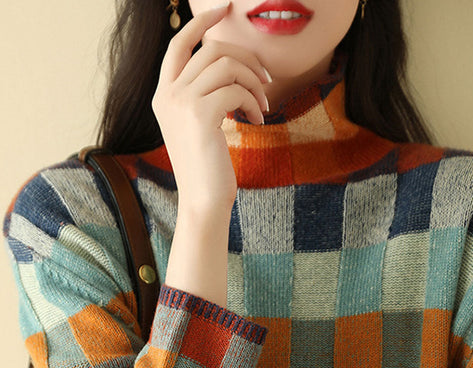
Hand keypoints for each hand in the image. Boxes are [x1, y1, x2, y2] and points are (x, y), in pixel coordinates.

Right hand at [152, 3, 270, 210]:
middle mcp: (166, 95)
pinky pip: (235, 89)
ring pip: (225, 64)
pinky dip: (253, 103)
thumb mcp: (200, 126)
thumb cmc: (208, 168)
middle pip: (210, 50)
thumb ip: (205, 95)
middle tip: (265, 80)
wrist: (203, 201)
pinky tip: (257, 121)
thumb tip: (232, 65)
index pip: (178, 44)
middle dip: (245, 59)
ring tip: (262, 107)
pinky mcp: (199, 115)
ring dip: (253, 82)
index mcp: (163, 95)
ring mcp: (180, 103)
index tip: (224, 9)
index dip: (201, 23)